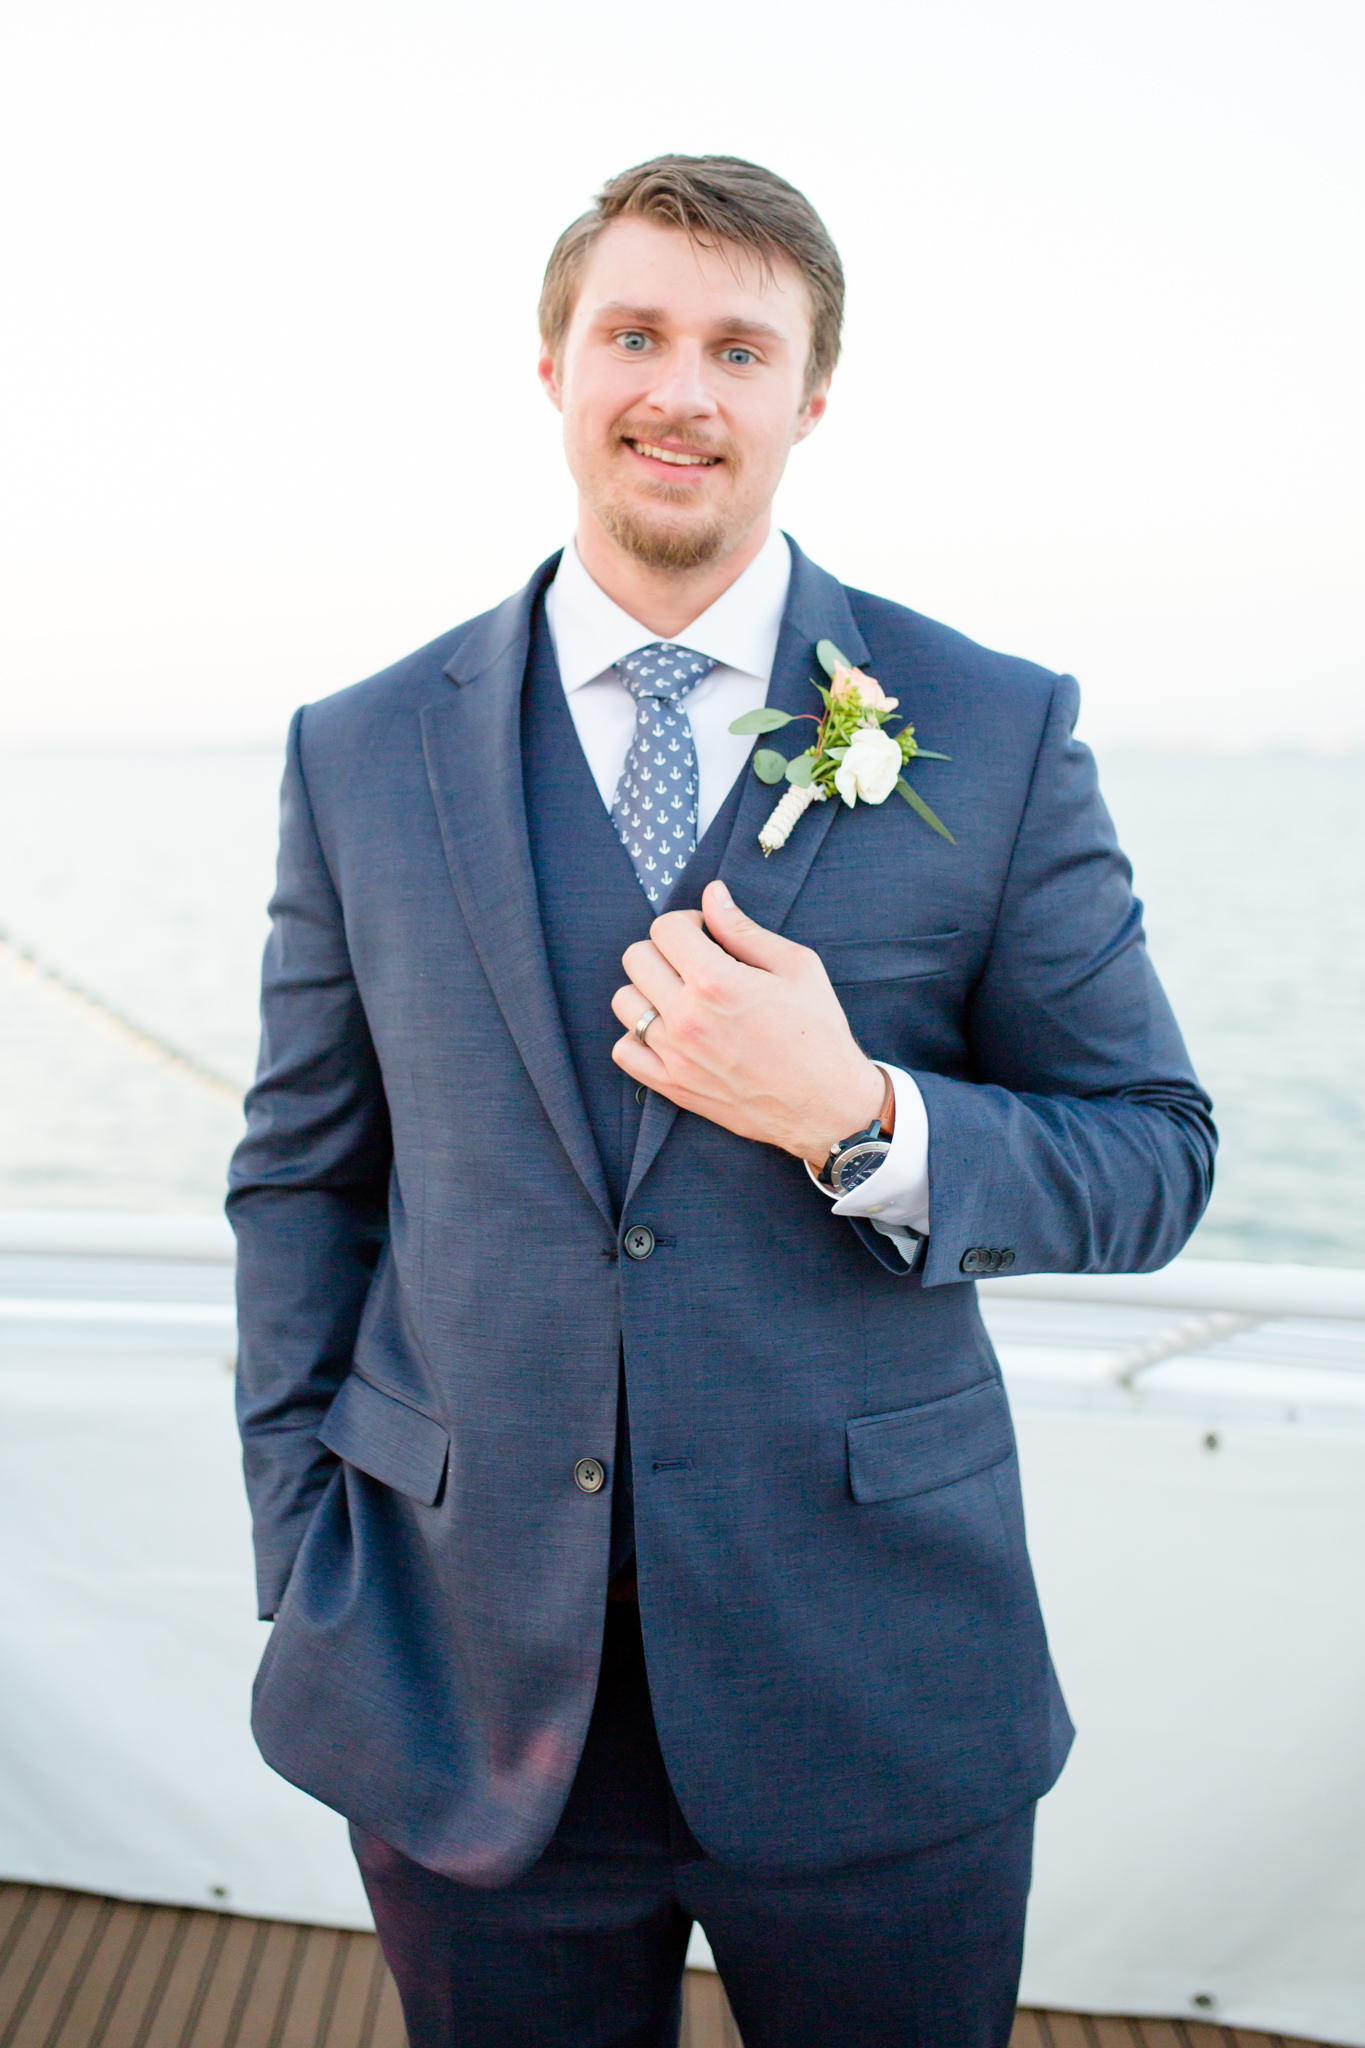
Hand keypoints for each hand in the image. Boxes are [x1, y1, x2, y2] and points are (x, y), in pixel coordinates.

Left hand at [611, 879, 885, 1167]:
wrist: (826, 1105)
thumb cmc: (818, 1032)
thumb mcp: (796, 966)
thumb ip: (744, 929)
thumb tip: (712, 894)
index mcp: (716, 981)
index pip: (665, 928)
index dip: (688, 922)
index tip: (706, 936)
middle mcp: (686, 1017)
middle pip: (636, 958)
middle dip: (665, 950)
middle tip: (695, 963)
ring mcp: (674, 1054)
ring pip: (625, 1001)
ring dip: (648, 990)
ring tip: (681, 997)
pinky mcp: (671, 1085)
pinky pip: (624, 1050)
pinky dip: (638, 1036)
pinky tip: (668, 1031)